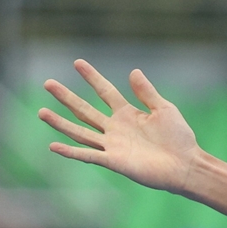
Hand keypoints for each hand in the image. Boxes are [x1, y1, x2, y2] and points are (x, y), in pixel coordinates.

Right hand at [38, 60, 201, 192]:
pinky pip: (88, 155)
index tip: (77, 62)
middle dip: (67, 97)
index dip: (92, 77)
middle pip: (85, 110)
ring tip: (41, 112)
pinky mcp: (114, 161)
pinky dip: (71, 151)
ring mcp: (113, 145)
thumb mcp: (164, 109)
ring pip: (80, 132)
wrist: (186, 165)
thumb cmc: (179, 139)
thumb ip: (147, 93)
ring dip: (61, 123)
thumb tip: (134, 71)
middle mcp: (116, 129)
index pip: (105, 91)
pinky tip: (53, 145)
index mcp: (128, 114)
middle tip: (48, 82)